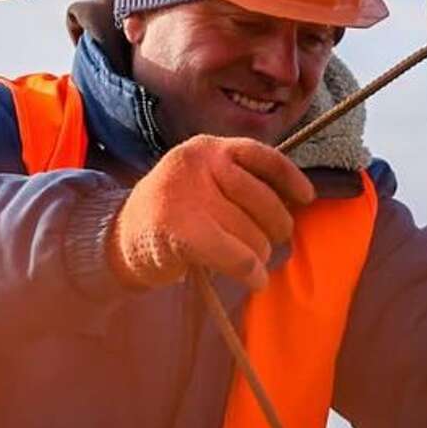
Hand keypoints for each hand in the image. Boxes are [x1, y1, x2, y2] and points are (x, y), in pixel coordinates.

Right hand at [107, 135, 315, 291]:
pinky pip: (236, 255)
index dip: (289, 177)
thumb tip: (294, 200)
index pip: (260, 155)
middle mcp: (197, 163)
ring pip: (252, 232)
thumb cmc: (173, 215)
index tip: (307, 198)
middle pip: (262, 199)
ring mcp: (186, 194)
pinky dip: (251, 271)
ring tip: (247, 262)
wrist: (119, 241)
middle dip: (274, 228)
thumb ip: (239, 183)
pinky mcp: (180, 230)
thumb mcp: (203, 184)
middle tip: (267, 243)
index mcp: (206, 147)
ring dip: (259, 255)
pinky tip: (254, 280)